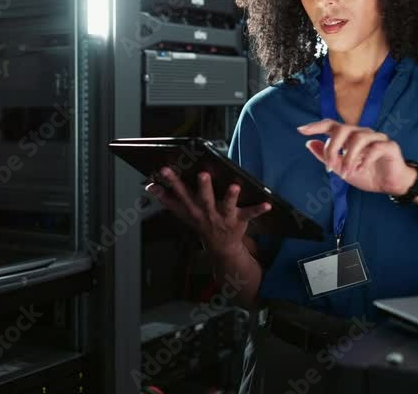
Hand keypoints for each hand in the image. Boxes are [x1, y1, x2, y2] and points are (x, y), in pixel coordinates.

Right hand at [144, 167, 271, 256]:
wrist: (220, 247)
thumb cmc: (201, 223)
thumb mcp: (182, 213)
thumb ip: (166, 199)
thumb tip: (149, 186)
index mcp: (192, 209)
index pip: (179, 193)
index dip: (171, 181)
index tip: (164, 169)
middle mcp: (207, 213)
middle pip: (203, 198)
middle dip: (203, 187)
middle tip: (203, 174)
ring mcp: (223, 217)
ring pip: (226, 205)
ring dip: (230, 197)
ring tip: (235, 186)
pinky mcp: (239, 220)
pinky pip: (250, 214)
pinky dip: (259, 209)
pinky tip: (268, 204)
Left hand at [298, 119, 415, 194]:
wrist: (390, 184)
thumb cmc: (367, 174)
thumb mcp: (341, 168)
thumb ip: (326, 156)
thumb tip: (309, 143)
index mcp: (350, 136)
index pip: (331, 125)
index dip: (316, 126)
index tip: (301, 130)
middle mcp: (362, 133)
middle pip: (343, 128)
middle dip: (333, 147)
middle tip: (329, 165)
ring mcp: (377, 137)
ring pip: (358, 138)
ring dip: (349, 157)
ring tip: (346, 173)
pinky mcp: (389, 146)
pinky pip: (375, 148)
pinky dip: (364, 160)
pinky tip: (360, 170)